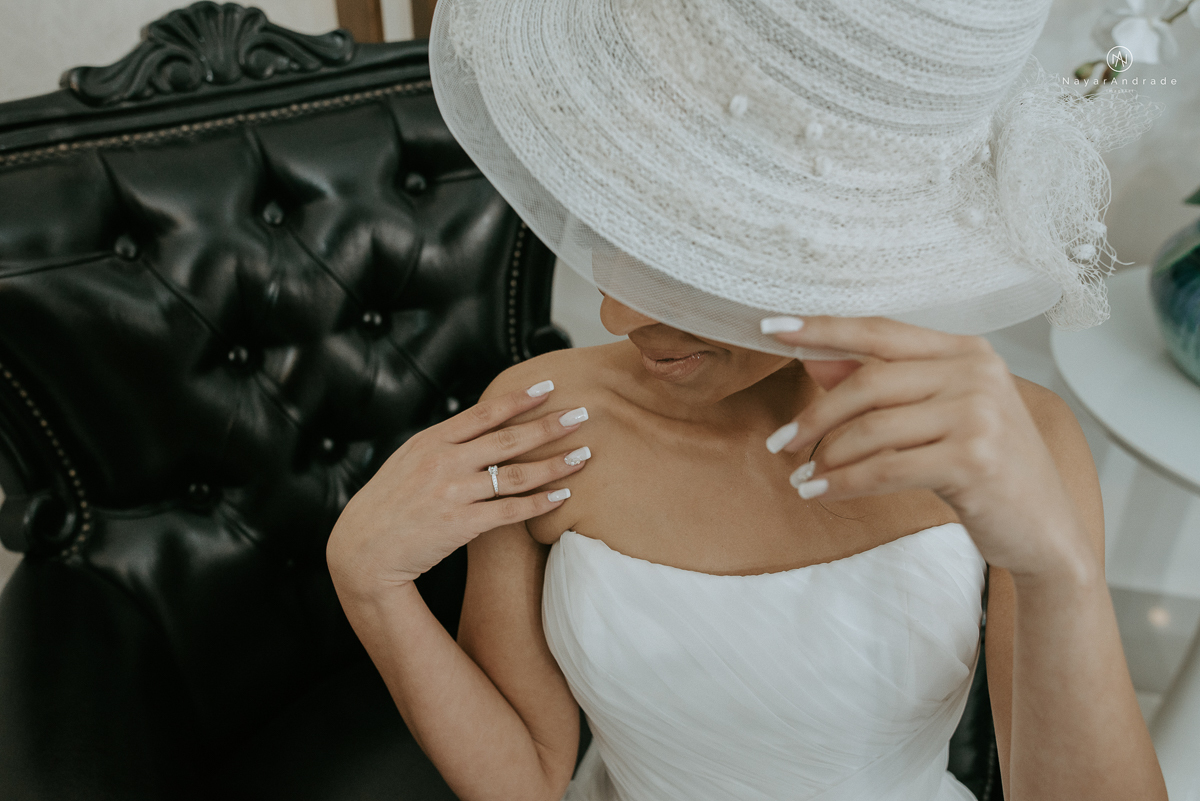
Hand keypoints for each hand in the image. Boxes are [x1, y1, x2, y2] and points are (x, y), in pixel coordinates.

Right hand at [326, 380, 589, 598]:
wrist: (363, 549)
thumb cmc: (389, 503)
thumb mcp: (408, 460)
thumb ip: (444, 443)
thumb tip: (481, 425)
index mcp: (431, 440)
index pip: (483, 413)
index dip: (518, 399)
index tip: (548, 387)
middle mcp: (444, 462)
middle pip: (508, 439)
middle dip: (549, 425)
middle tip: (582, 414)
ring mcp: (452, 493)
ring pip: (516, 474)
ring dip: (554, 464)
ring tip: (583, 455)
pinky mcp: (461, 524)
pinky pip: (510, 511)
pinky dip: (539, 502)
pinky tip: (562, 495)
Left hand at [760, 315, 1093, 579]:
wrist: (1046, 529)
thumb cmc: (989, 469)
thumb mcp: (938, 417)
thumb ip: (882, 385)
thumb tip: (817, 361)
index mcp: (966, 351)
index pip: (879, 330)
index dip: (821, 328)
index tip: (771, 327)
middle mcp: (976, 374)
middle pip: (867, 383)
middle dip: (814, 415)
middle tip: (780, 442)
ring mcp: (979, 415)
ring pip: (870, 429)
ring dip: (826, 456)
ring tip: (803, 475)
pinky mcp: (973, 460)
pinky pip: (883, 469)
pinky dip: (842, 483)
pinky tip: (818, 492)